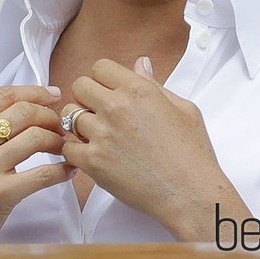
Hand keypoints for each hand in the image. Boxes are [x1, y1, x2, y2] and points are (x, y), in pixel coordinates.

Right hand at [0, 85, 75, 243]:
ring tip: (64, 147)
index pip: (2, 96)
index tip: (52, 95)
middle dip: (50, 115)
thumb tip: (22, 108)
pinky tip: (68, 170)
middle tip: (60, 125)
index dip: (33, 91)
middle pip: (23, 112)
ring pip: (36, 137)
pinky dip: (63, 169)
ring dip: (58, 140)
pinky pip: (43, 173)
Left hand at [59, 57, 249, 239]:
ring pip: (69, 115)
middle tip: (101, 114)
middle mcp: (116, 107)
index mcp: (138, 90)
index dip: (103, 80)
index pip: (100, 67)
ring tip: (98, 136)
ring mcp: (102, 134)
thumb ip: (154, 83)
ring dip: (79, 123)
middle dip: (87, 97)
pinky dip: (76, 151)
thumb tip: (140, 63)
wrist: (191, 195)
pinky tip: (93, 155)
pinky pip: (67, 147)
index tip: (109, 93)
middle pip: (79, 86)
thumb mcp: (183, 109)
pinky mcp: (93, 161)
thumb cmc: (192, 154)